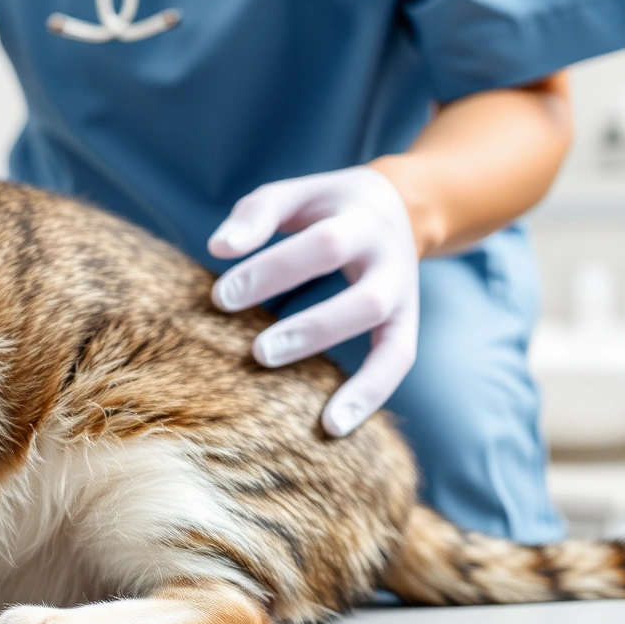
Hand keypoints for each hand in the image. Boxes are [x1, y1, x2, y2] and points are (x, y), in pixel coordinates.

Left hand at [207, 166, 419, 437]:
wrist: (397, 208)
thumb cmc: (325, 207)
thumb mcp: (295, 195)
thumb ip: (257, 214)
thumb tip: (219, 248)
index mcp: (360, 220)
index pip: (321, 245)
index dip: (273, 271)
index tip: (222, 295)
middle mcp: (390, 260)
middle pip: (362, 298)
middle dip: (312, 328)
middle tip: (258, 352)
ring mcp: (404, 295)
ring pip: (387, 337)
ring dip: (343, 368)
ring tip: (296, 398)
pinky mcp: (406, 325)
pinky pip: (396, 363)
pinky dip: (369, 396)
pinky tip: (332, 427)